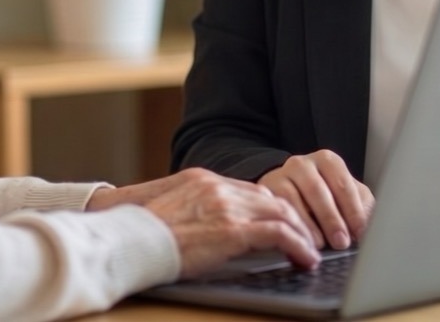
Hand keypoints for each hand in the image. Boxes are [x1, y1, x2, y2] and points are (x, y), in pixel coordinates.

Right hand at [89, 169, 318, 277]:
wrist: (129, 240)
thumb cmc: (140, 235)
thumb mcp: (170, 213)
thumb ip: (195, 212)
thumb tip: (210, 230)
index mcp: (201, 179)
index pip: (248, 190)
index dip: (270, 208)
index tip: (282, 223)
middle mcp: (217, 186)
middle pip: (269, 197)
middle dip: (292, 218)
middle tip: (304, 237)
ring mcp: (226, 205)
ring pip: (281, 212)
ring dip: (301, 233)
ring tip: (310, 252)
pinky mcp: (232, 229)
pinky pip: (279, 234)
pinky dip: (298, 246)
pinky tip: (305, 260)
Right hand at [257, 150, 373, 249]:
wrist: (289, 190)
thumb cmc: (326, 196)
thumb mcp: (346, 197)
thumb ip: (361, 206)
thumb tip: (376, 225)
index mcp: (328, 161)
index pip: (342, 183)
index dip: (352, 209)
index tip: (360, 232)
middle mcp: (303, 163)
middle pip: (317, 190)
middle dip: (332, 219)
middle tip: (342, 242)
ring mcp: (282, 174)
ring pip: (294, 198)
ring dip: (310, 225)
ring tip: (321, 245)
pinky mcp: (266, 189)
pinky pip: (278, 208)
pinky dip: (292, 225)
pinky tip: (302, 240)